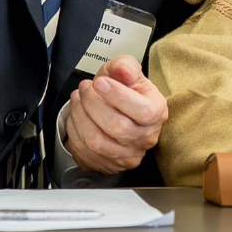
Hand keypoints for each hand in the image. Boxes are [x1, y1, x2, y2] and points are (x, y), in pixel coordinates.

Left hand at [63, 55, 167, 175]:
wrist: (115, 107)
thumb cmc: (123, 88)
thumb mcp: (126, 69)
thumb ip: (125, 66)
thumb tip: (123, 71)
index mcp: (156, 112)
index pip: (143, 111)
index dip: (118, 96)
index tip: (100, 82)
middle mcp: (146, 137)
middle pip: (117, 127)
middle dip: (93, 104)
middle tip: (85, 88)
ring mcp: (128, 155)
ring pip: (97, 141)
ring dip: (80, 116)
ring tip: (78, 99)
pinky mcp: (109, 164)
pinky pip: (85, 151)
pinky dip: (74, 131)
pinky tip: (77, 116)